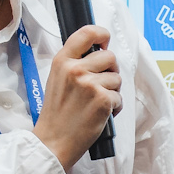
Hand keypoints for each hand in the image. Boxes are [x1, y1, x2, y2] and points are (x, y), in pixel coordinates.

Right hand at [34, 24, 118, 166]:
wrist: (54, 140)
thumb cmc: (57, 112)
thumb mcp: (57, 79)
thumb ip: (74, 63)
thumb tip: (99, 51)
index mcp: (62, 61)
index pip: (87, 33)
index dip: (102, 34)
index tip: (105, 41)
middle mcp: (76, 69)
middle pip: (109, 56)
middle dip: (110, 70)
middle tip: (101, 85)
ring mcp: (90, 84)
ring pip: (117, 78)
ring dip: (112, 91)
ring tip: (96, 103)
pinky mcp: (102, 100)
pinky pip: (119, 97)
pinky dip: (114, 107)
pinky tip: (101, 114)